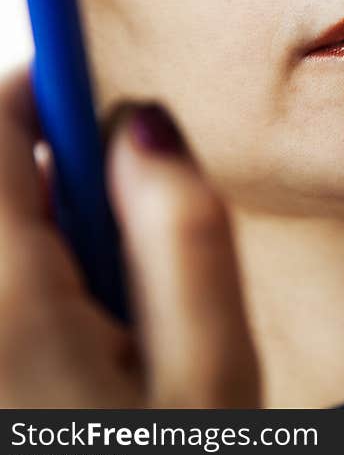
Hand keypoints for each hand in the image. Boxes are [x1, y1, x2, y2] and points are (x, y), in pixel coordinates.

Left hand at [0, 65, 258, 406]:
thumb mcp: (211, 374)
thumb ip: (185, 240)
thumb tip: (147, 126)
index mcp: (10, 308)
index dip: (45, 86)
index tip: (95, 80)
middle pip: (1, 178)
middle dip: (72, 170)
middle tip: (142, 228)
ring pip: (11, 224)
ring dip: (67, 225)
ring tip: (131, 301)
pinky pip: (12, 273)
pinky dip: (53, 268)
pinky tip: (102, 328)